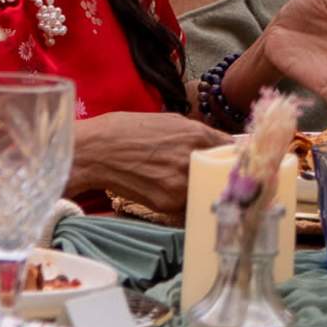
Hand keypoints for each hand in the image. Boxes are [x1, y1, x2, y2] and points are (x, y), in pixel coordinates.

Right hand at [70, 109, 220, 219]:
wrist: (92, 152)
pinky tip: (165, 191)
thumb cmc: (123, 130)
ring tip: (181, 183)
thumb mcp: (165, 120)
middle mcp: (194, 160)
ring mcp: (182, 184)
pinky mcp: (169, 203)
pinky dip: (182, 201)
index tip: (231, 161)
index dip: (233, 156)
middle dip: (217, 175)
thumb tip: (219, 143)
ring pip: (205, 191)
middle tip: (209, 174)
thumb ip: (196, 133)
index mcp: (196, 134)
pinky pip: (187, 205)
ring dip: (200, 190)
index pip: (234, 150)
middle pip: (223, 174)